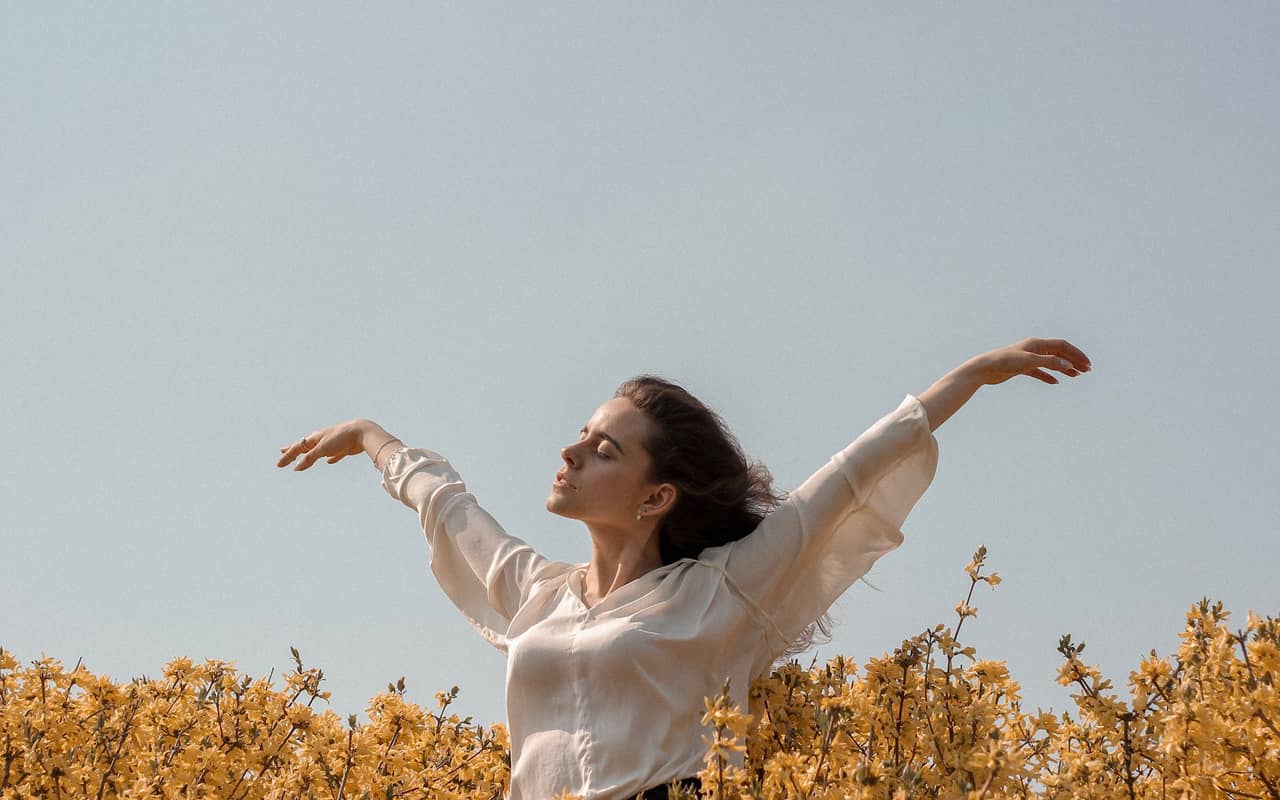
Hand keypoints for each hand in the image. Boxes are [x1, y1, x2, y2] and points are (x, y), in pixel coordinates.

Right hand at [277, 419, 369, 470]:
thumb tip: (297, 467)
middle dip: (293, 451)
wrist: (362, 432)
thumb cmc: (341, 438)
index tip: (278, 465)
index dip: (287, 457)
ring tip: (303, 456)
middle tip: (282, 452)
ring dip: (308, 454)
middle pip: (305, 446)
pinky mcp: (343, 449)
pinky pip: (334, 455)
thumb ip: (309, 458)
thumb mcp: (322, 448)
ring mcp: (333, 444)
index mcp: (315, 438)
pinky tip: (329, 461)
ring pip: (317, 450)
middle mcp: (322, 440)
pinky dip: (330, 458)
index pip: (297, 448)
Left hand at [970, 338, 1091, 385]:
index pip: (1062, 346)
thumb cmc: (1005, 362)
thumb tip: (1069, 365)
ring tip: (1076, 376)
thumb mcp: (1029, 362)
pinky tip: (1055, 382)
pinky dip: (1048, 376)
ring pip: (1051, 362)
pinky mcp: (1021, 368)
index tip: (1087, 364)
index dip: (1076, 354)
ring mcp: (1028, 358)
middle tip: (1086, 370)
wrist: (984, 369)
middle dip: (1073, 360)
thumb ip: (1050, 362)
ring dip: (1064, 368)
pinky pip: (1039, 371)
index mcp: (1037, 343)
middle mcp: (1034, 349)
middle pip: (1059, 353)